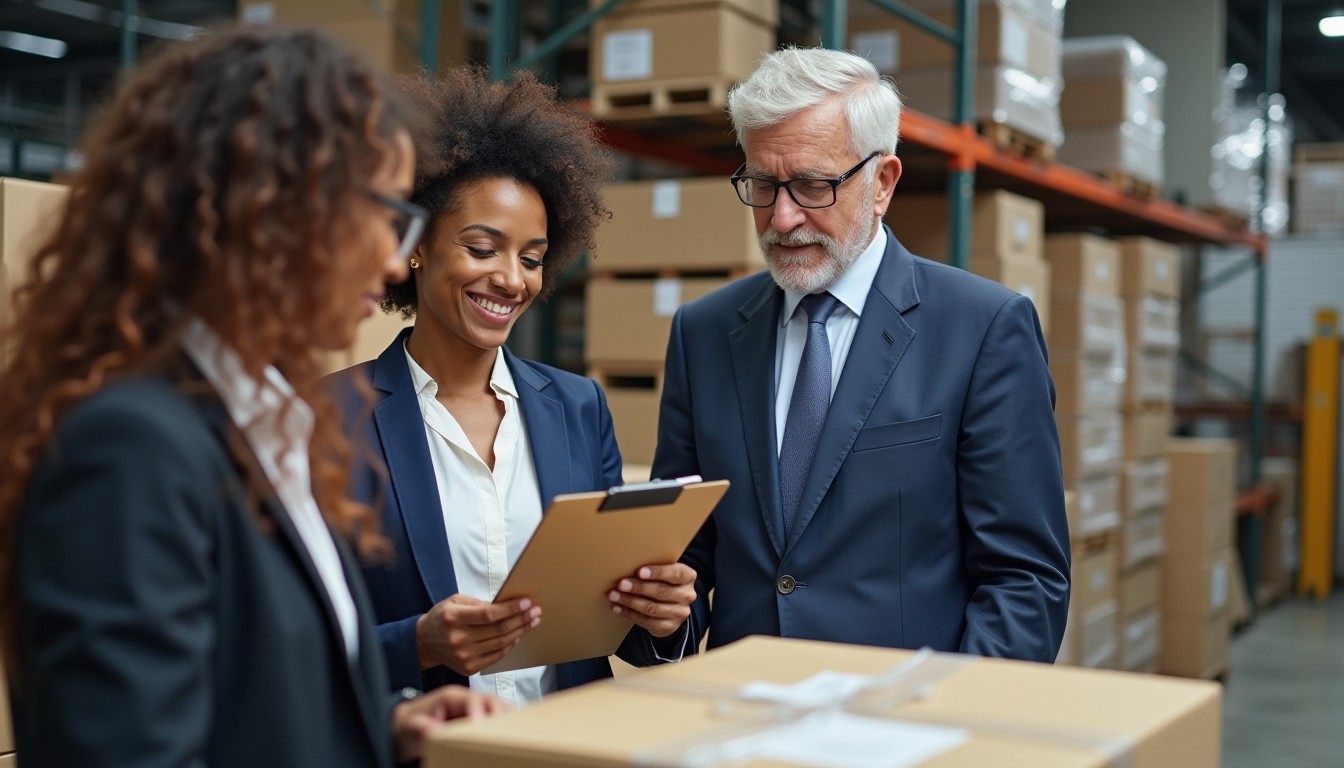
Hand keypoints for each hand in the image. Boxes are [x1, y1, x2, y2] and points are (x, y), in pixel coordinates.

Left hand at [391, 685, 507, 762]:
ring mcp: (474, 710)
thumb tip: (432, 730)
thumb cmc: (410, 724)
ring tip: (514, 733)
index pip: (471, 698)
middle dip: (500, 712)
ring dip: (505, 719)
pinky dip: (503, 726)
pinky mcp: (477, 721)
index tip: (481, 723)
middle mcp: (466, 701)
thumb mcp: (410, 725)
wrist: (408, 727)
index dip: (479, 709)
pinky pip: (494, 720)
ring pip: (497, 709)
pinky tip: (508, 736)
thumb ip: (420, 726)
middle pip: (491, 700)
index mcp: (451, 697)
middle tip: (506, 728)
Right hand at [416, 593, 540, 675]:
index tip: (527, 603)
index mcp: (454, 618)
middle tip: (536, 612)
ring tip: (532, 622)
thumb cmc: (443, 617)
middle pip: (499, 630)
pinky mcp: (469, 668)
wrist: (425, 642)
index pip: (489, 614)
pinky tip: (518, 636)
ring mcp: (464, 656)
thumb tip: (506, 605)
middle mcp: (458, 639)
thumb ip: (479, 603)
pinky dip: (510, 646)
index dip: (510, 609)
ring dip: (521, 632)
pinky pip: (496, 656)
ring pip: (501, 643)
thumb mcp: (455, 602)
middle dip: (522, 619)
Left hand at [608, 563, 696, 637]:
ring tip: (614, 595)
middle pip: (661, 591)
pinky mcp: (669, 626)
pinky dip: (630, 614)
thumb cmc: (663, 581)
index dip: (658, 572)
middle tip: (621, 584)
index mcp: (688, 576)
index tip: (640, 572)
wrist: (671, 605)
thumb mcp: (665, 571)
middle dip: (639, 588)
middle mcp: (687, 595)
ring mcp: (680, 613)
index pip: (676, 573)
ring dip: (630, 601)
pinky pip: (647, 621)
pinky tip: (618, 607)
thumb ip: (654, 568)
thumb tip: (627, 564)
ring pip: (652, 608)